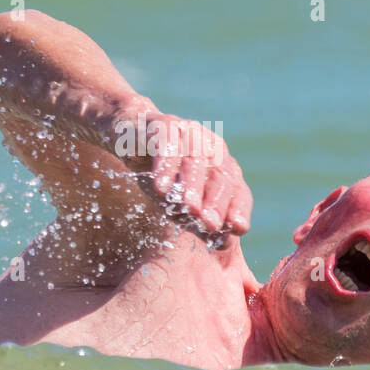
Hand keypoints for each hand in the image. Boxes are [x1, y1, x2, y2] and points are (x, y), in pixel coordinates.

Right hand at [129, 112, 251, 241]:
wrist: (131, 137)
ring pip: (195, 159)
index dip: (238, 208)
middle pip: (221, 175)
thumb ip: (200, 221)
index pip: (238, 189)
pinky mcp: (162, 126)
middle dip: (216, 201)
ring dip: (192, 185)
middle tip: (210, 224)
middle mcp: (211, 147)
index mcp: (223, 166)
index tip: (237, 229)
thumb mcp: (180, 202)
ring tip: (188, 208)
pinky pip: (166, 145)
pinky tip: (161, 187)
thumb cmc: (161, 174)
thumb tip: (226, 244)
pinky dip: (165, 167)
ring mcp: (188, 133)